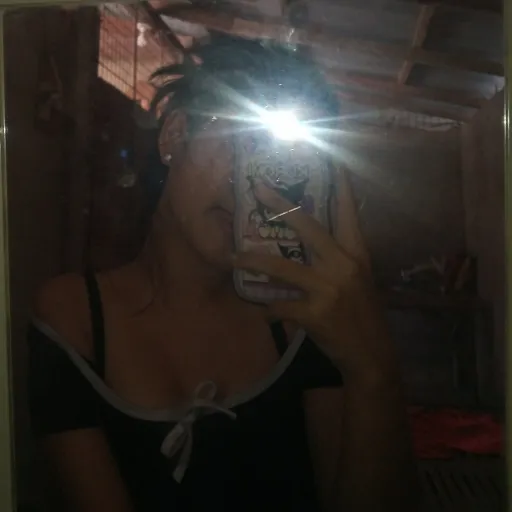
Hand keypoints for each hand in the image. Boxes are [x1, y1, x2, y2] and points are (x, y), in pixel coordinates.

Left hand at [233, 170, 396, 381]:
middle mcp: (343, 265)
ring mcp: (328, 288)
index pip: (348, 214)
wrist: (372, 355)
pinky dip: (268, 309)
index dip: (341, 187)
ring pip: (281, 268)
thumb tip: (313, 244)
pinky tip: (262, 311)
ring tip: (231, 257)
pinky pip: (280, 306)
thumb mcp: (359, 281)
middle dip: (281, 206)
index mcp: (357, 254)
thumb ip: (338, 260)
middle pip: (308, 227)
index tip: (332, 162)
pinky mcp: (315, 313)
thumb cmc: (363, 315)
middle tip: (257, 188)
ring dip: (252, 262)